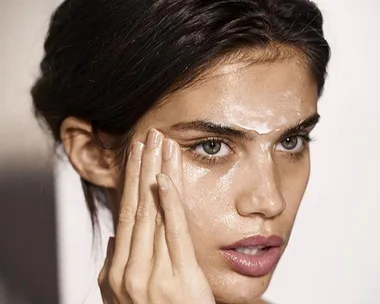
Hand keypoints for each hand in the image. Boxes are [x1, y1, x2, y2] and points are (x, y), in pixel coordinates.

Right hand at [98, 129, 214, 303]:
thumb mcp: (125, 297)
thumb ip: (116, 265)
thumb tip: (116, 235)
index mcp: (117, 270)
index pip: (126, 212)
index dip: (131, 180)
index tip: (136, 154)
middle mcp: (130, 268)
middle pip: (138, 205)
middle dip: (142, 167)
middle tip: (147, 136)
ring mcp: (153, 273)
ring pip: (154, 211)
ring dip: (158, 173)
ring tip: (161, 144)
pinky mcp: (179, 277)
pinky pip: (173, 231)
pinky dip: (169, 201)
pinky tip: (168, 177)